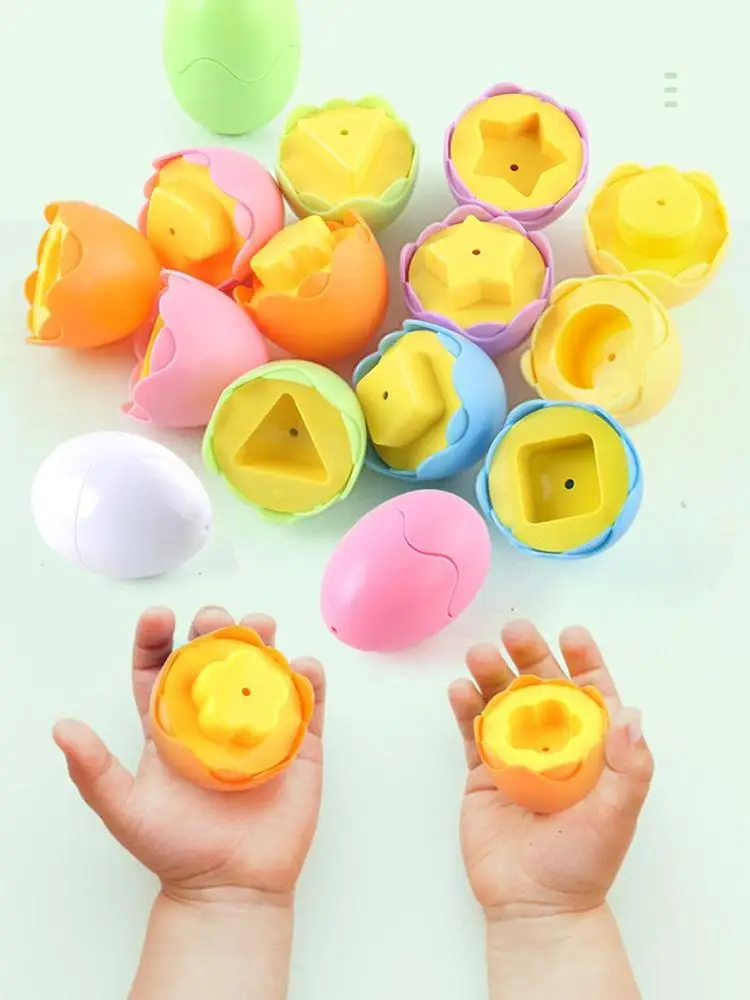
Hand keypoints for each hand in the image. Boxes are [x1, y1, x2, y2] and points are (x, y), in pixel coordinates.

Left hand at [53, 606, 324, 903]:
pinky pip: (307, 702)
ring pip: (262, 668)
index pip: (162, 668)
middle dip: (215, 629)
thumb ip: (93, 771)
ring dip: (262, 640)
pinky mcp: (298, 743)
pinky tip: (299, 667)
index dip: (158, 638)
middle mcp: (216, 716)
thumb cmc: (175, 850)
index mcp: (173, 723)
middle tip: (215, 621)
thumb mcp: (124, 810)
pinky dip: (308, 677)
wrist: (231, 887)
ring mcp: (259, 725)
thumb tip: (62, 728)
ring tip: (259, 628)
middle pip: (215, 658)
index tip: (159, 618)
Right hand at [449, 620, 652, 918]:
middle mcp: (553, 743)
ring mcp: (516, 754)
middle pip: (541, 687)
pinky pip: (473, 731)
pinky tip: (459, 689)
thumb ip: (628, 766)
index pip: (589, 693)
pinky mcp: (483, 771)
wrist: (533, 904)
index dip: (582, 661)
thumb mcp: (617, 815)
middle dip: (529, 656)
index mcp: (590, 748)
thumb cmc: (582, 863)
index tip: (572, 634)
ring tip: (480, 655)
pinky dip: (465, 707)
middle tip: (515, 632)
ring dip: (491, 675)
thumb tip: (631, 711)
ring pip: (502, 702)